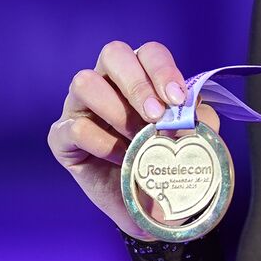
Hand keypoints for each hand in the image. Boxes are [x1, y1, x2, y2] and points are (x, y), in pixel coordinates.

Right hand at [48, 40, 221, 240]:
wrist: (146, 207)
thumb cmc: (166, 165)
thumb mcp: (190, 142)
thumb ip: (198, 123)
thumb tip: (197, 113)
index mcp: (140, 75)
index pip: (148, 53)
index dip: (162, 70)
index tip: (178, 99)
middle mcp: (107, 82)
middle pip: (113, 53)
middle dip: (137, 83)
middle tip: (156, 115)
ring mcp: (80, 106)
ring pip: (85, 82)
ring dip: (116, 111)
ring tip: (136, 140)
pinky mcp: (61, 136)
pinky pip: (73, 127)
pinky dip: (102, 143)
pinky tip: (121, 160)